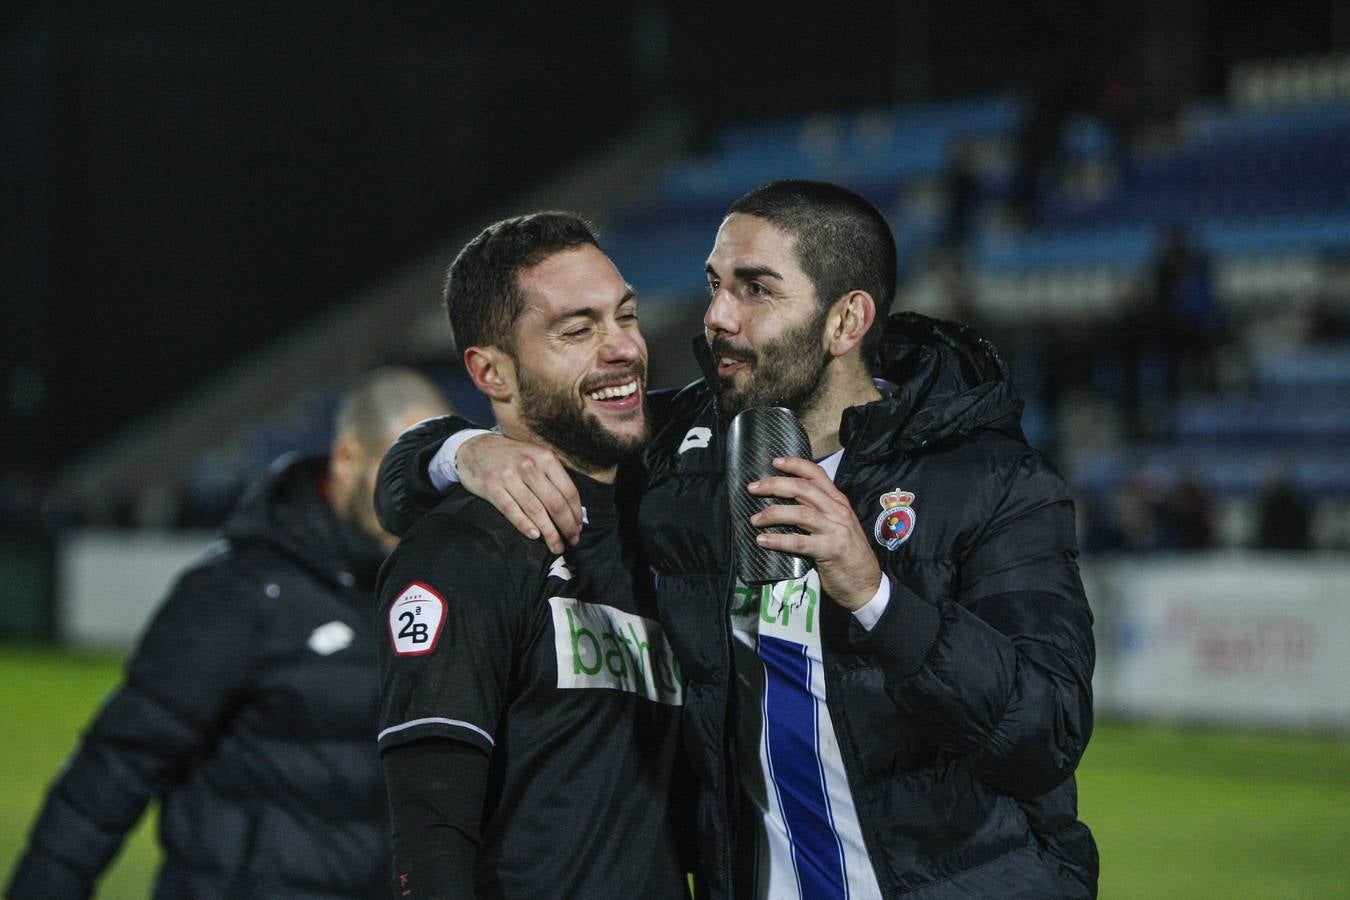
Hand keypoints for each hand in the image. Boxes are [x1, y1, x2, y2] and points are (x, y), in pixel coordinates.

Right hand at [458, 435, 581, 553]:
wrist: (476, 448)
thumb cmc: (512, 458)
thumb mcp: (536, 457)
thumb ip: (553, 478)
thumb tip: (573, 510)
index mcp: (545, 458)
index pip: (569, 491)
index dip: (576, 514)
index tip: (578, 529)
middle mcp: (529, 466)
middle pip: (555, 503)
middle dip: (567, 527)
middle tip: (572, 542)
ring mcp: (509, 476)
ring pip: (535, 510)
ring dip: (549, 533)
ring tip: (556, 546)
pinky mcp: (491, 486)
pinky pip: (511, 510)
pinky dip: (524, 525)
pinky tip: (535, 536)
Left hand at [747, 456, 880, 610]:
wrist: (867, 583)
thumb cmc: (848, 554)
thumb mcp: (838, 525)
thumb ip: (819, 512)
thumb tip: (787, 504)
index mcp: (839, 502)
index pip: (817, 475)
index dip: (795, 465)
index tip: (775, 462)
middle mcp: (837, 511)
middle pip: (803, 489)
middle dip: (775, 485)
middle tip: (753, 488)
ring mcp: (835, 530)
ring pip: (799, 513)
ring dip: (773, 513)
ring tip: (754, 519)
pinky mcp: (830, 550)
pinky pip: (799, 542)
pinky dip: (778, 540)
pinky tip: (763, 540)